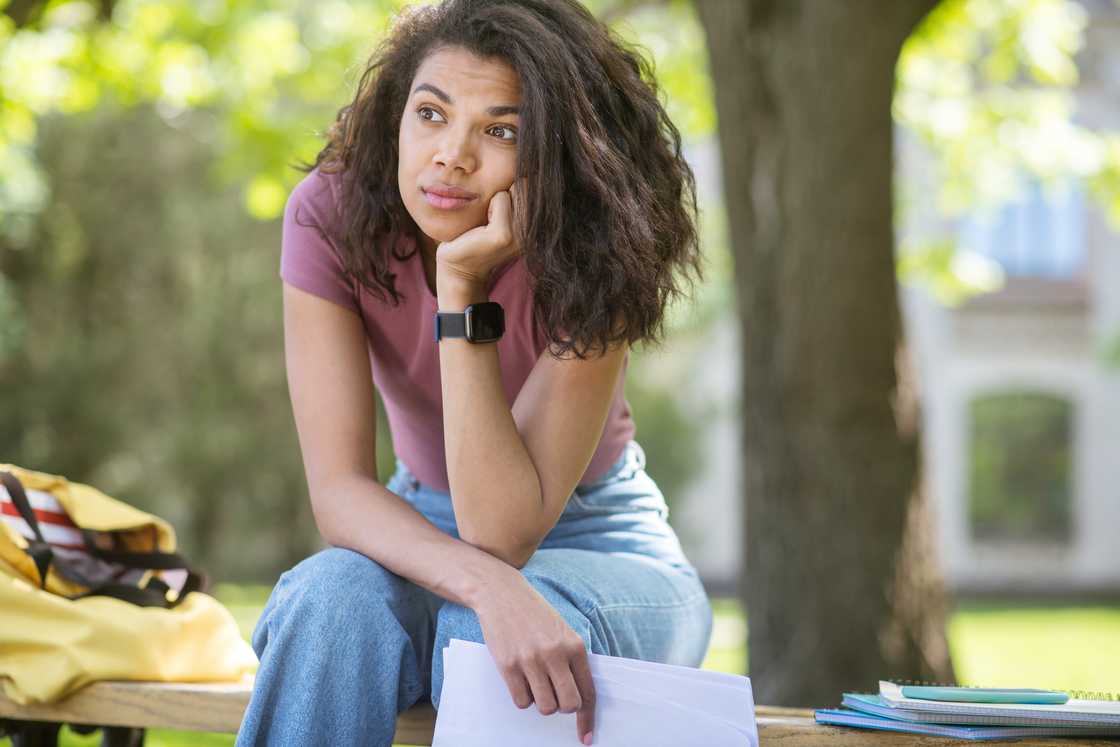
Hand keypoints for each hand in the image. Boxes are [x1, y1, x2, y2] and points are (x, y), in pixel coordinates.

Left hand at [435, 178, 525, 287]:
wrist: (459, 268)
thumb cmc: (477, 237)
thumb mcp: (503, 215)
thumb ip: (519, 197)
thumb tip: (529, 168)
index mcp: (538, 228)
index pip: (536, 186)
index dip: (517, 190)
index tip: (503, 213)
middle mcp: (535, 232)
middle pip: (526, 186)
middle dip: (508, 193)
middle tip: (494, 218)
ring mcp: (521, 235)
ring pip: (512, 191)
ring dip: (497, 200)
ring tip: (489, 222)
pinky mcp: (503, 235)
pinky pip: (500, 199)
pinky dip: (490, 206)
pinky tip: (483, 227)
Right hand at [471, 563, 595, 744]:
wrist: (501, 593)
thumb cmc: (534, 614)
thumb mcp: (562, 630)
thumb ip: (571, 660)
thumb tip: (578, 697)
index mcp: (574, 646)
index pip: (587, 692)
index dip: (587, 719)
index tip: (586, 737)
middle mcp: (555, 654)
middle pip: (567, 705)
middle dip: (562, 708)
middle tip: (553, 696)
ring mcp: (531, 660)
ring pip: (545, 707)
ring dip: (541, 703)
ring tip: (535, 683)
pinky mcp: (508, 665)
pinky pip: (521, 701)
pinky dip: (523, 698)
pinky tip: (520, 679)